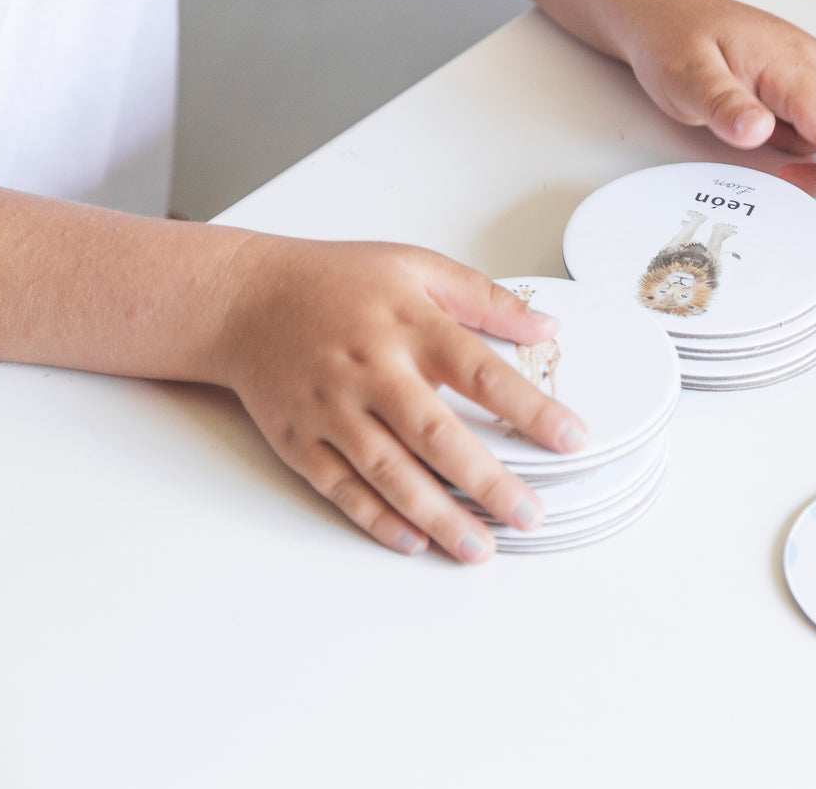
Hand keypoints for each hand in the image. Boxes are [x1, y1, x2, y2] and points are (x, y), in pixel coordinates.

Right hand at [213, 235, 587, 559]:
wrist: (243, 297)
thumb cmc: (338, 281)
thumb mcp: (417, 267)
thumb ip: (486, 298)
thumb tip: (547, 327)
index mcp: (410, 324)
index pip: (481, 371)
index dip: (529, 408)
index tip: (571, 440)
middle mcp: (371, 369)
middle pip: (435, 432)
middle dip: (486, 480)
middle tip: (529, 516)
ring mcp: (330, 408)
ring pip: (387, 471)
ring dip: (435, 514)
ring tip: (479, 548)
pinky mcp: (297, 438)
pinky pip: (340, 487)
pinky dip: (376, 518)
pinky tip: (413, 541)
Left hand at [617, 0, 815, 243]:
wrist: (665, 12)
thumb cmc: (675, 38)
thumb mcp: (685, 74)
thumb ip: (723, 103)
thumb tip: (759, 130)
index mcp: (790, 63)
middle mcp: (813, 67)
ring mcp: (813, 77)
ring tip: (810, 199)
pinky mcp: (805, 90)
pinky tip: (801, 175)